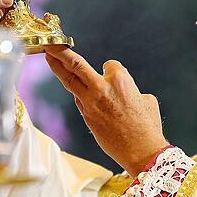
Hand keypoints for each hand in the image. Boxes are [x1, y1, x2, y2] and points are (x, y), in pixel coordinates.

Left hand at [44, 46, 168, 174]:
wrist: (141, 152)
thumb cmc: (148, 127)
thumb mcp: (146, 100)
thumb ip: (131, 90)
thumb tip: (122, 92)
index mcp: (121, 80)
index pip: (109, 65)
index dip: (111, 70)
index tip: (112, 74)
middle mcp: (102, 89)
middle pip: (76, 65)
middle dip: (61, 52)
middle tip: (50, 44)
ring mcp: (91, 103)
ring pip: (70, 81)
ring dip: (58, 68)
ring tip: (49, 57)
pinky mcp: (86, 117)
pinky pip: (78, 99)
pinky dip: (76, 91)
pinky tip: (73, 87)